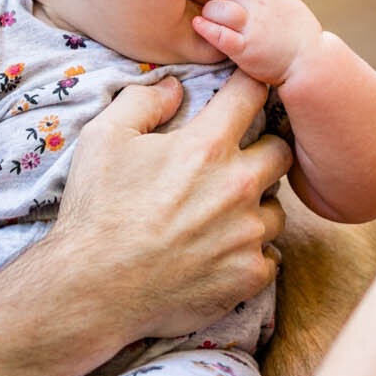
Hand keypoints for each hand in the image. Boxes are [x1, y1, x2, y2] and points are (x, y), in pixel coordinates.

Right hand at [39, 71, 290, 341]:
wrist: (94, 289)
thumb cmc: (97, 211)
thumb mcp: (103, 138)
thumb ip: (143, 101)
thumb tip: (175, 86)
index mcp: (207, 147)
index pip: (253, 93)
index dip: (251, 86)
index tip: (245, 93)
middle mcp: (238, 186)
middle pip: (282, 151)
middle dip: (263, 150)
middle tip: (234, 163)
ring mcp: (248, 234)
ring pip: (276, 208)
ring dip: (255, 208)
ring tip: (221, 217)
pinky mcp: (250, 275)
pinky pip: (270, 255)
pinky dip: (250, 253)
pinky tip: (220, 253)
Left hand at [191, 0, 322, 85]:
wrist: (310, 64)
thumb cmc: (300, 38)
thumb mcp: (287, 7)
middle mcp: (260, 11)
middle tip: (214, 7)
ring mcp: (252, 30)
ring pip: (221, 8)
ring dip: (211, 10)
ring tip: (208, 18)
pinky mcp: (245, 50)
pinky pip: (221, 36)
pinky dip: (207, 29)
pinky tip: (197, 24)